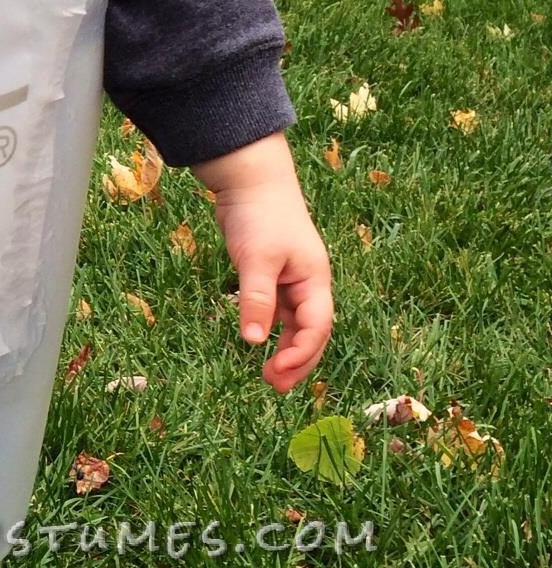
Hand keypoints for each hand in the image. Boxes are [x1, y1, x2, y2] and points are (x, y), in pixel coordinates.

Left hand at [192, 134, 333, 392]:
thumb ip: (256, 299)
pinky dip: (273, 329)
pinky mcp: (272, 274)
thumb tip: (255, 341)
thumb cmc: (260, 215)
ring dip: (285, 349)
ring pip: (295, 324)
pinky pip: (278, 311)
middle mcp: (308, 283)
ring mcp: (291, 279)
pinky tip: (262, 343)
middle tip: (276, 387)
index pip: (317, 326)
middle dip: (298, 361)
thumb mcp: (257, 259)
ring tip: (270, 376)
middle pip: (312, 331)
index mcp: (314, 279)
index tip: (279, 371)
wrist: (250, 179)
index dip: (302, 353)